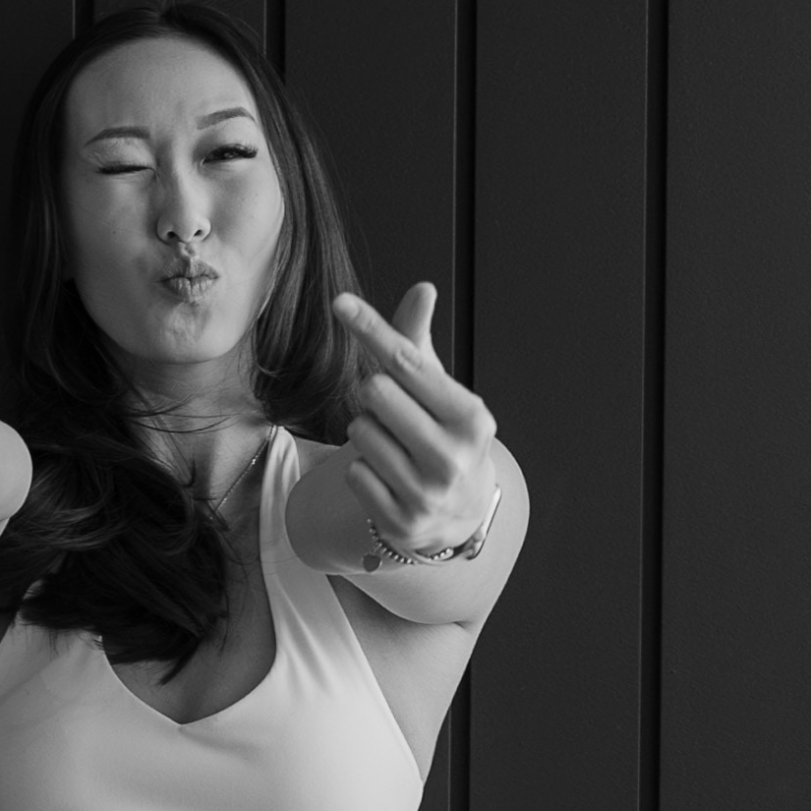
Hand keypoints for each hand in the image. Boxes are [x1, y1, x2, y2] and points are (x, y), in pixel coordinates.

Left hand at [332, 283, 497, 556]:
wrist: (462, 513)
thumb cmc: (445, 437)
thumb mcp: (442, 393)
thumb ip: (421, 345)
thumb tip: (422, 288)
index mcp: (470, 416)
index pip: (406, 362)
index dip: (370, 328)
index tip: (339, 302)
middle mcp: (452, 456)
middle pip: (375, 393)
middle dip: (375, 395)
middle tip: (394, 413)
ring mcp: (427, 494)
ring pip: (360, 433)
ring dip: (367, 433)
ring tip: (394, 448)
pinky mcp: (400, 522)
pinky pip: (353, 473)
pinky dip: (362, 469)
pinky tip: (388, 478)